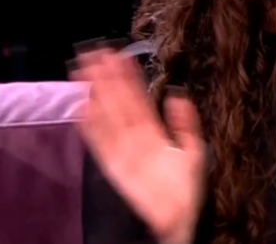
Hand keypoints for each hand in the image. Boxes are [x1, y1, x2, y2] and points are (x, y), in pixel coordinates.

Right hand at [73, 49, 205, 243]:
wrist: (175, 222)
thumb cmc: (184, 192)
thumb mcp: (193, 152)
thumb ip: (185, 123)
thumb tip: (178, 95)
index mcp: (154, 132)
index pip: (138, 99)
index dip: (128, 78)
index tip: (119, 55)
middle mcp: (135, 137)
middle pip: (118, 103)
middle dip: (107, 79)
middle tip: (95, 52)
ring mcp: (123, 150)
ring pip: (107, 116)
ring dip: (96, 94)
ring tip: (84, 71)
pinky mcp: (114, 166)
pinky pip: (100, 142)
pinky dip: (91, 126)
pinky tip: (82, 108)